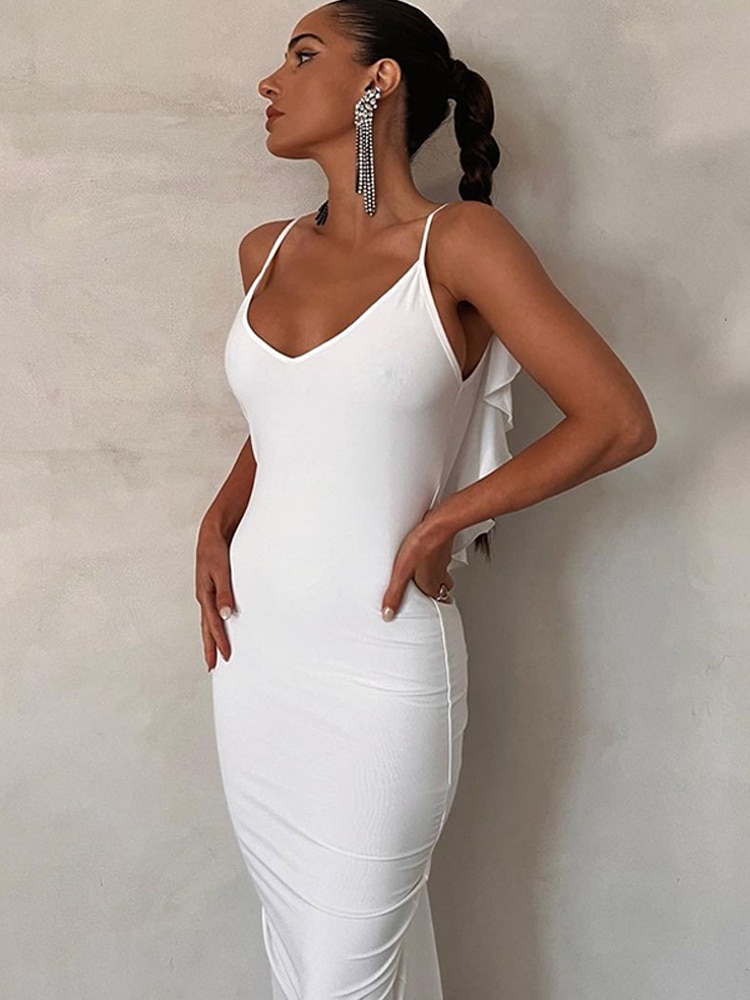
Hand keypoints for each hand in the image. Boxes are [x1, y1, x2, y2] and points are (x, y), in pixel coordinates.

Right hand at [195, 521, 235, 670]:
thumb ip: (224, 592)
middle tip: (212, 667)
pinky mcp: (212, 587)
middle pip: (206, 627)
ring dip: (212, 637)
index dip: (219, 642)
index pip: (213, 624)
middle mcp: (204, 596)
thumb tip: (225, 615)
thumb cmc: (215, 548)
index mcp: (204, 594)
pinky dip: (215, 623)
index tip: (226, 658)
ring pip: (208, 621)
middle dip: (210, 647)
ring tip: (215, 653)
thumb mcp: (221, 569)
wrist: (212, 531)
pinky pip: (213, 611)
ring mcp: (207, 592)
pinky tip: (220, 627)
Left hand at [381, 514, 454, 619]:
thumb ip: (394, 594)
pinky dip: (434, 557)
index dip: (431, 603)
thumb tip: (388, 614)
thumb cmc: (421, 546)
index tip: (427, 606)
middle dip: (435, 590)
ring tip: (421, 572)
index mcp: (431, 584)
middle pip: (443, 587)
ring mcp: (443, 560)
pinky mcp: (443, 546)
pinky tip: (423, 552)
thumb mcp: (401, 573)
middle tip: (425, 590)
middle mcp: (440, 574)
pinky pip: (440, 556)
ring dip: (434, 573)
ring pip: (442, 571)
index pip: (437, 600)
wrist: (437, 525)